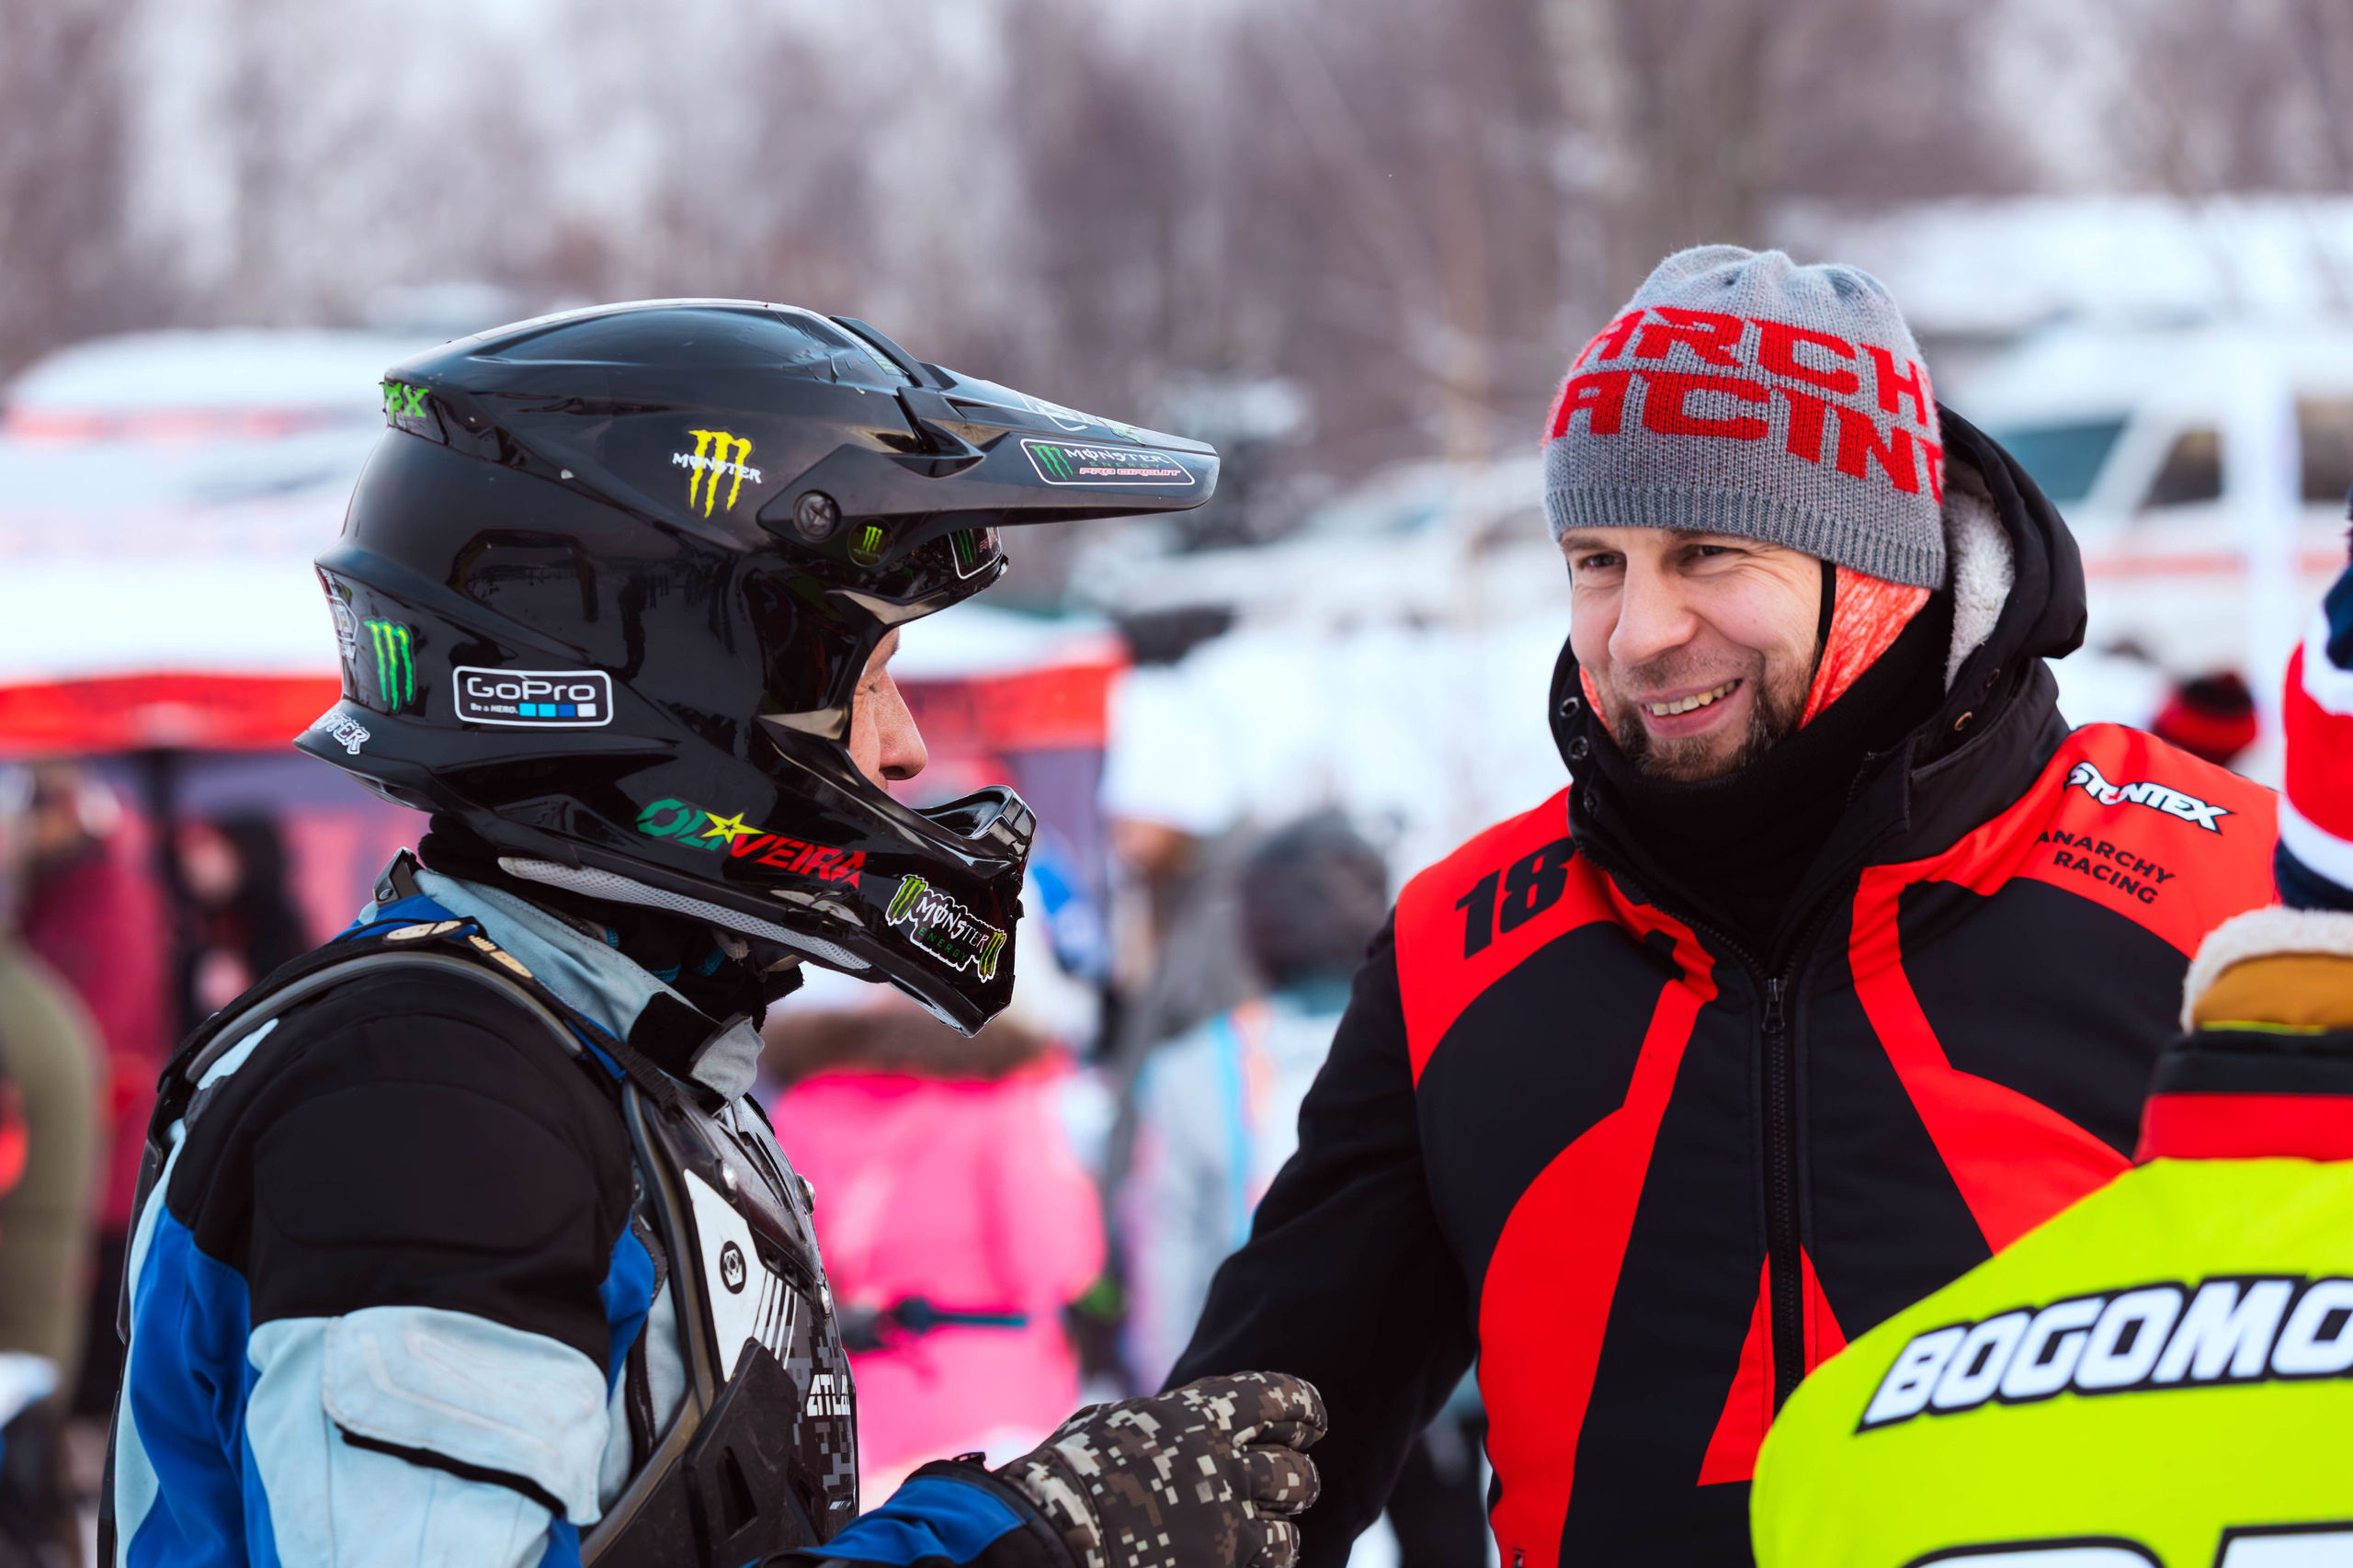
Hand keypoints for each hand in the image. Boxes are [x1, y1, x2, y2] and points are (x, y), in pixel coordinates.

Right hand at [998, 1372, 1325, 1567]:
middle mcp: (1222, 1466)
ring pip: (1287, 1531)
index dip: (1301, 1407)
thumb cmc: (1066, 1475)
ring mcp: (1226, 1524)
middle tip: (1296, 1481)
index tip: (1312, 1419)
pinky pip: (1264, 1567)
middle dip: (1297, 1479)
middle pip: (1294, 1472)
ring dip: (1281, 1533)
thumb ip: (1154, 1422)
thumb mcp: (1110, 1424)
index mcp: (1195, 1417)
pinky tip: (1243, 1562)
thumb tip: (1168, 1417)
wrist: (1054, 1535)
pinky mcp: (1223, 1566)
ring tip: (1275, 1535)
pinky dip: (1258, 1565)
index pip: (1274, 1398)